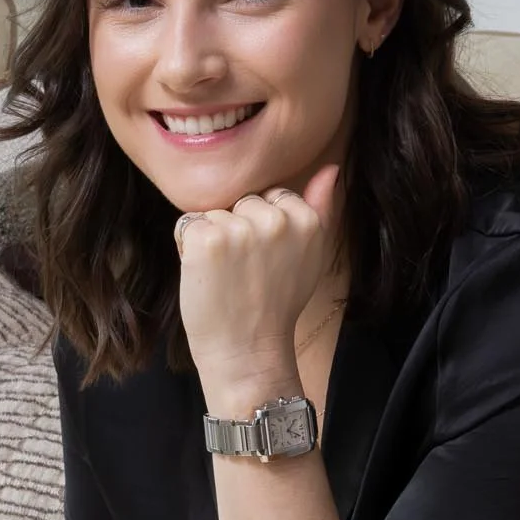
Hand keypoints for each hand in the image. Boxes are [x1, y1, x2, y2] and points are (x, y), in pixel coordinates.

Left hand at [174, 165, 341, 407]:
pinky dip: (188, 249)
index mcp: (305, 219)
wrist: (248, 351)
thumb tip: (330, 167)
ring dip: (213, 239)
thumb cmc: (276, 306)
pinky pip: (189, 225)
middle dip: (238, 229)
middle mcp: (276, 219)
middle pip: (242, 201)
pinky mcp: (207, 240)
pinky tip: (207, 275)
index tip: (266, 262)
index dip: (262, 228)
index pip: (271, 196)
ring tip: (226, 276)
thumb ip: (321, 207)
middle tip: (245, 271)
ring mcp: (240, 228)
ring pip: (214, 212)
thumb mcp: (312, 256)